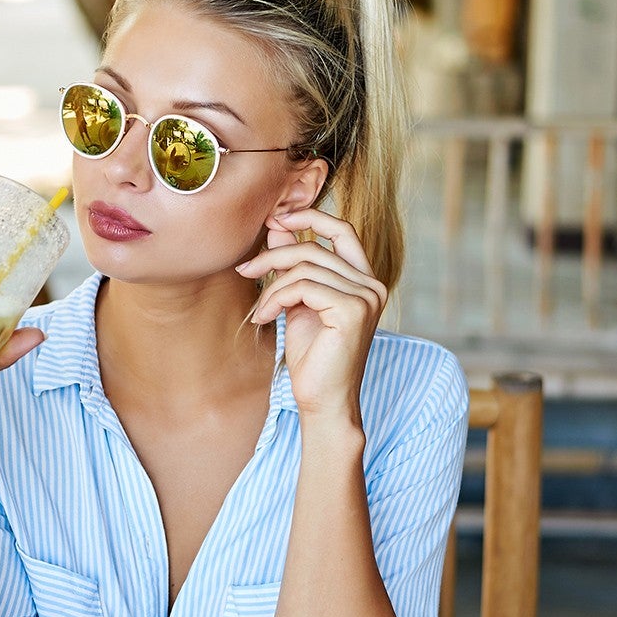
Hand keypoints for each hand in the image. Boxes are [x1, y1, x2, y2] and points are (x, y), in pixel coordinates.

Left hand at [234, 207, 386, 423]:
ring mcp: (366, 296)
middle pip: (314, 247)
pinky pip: (301, 286)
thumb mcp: (298, 302)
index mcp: (364, 280)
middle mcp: (372, 285)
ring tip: (261, 311)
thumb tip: (277, 226)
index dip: (310, 216)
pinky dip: (276, 299)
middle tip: (245, 269)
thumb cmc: (312, 356)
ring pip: (303, 267)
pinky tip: (266, 318)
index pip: (342, 230)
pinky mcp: (352, 310)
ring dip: (271, 286)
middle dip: (273, 255)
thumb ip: (293, 265)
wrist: (322, 399)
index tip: (276, 219)